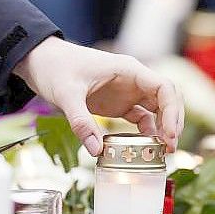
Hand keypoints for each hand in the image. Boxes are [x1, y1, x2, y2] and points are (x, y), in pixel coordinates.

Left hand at [13, 37, 183, 154]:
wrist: (41, 61)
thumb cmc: (56, 68)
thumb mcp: (66, 94)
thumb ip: (81, 122)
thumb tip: (97, 151)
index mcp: (128, 70)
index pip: (164, 87)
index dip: (172, 112)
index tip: (169, 135)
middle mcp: (133, 80)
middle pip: (167, 99)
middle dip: (173, 122)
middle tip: (170, 148)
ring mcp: (128, 91)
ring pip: (158, 109)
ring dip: (164, 128)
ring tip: (162, 152)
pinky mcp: (119, 103)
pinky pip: (142, 118)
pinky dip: (147, 132)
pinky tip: (144, 147)